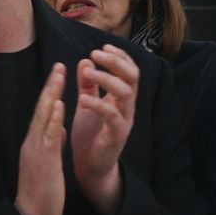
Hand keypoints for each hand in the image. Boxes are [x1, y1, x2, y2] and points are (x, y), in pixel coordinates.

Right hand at [13, 62, 70, 214]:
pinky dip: (52, 118)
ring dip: (51, 94)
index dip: (51, 94)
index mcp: (35, 144)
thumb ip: (53, 144)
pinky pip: (48, 136)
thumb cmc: (41, 193)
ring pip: (43, 117)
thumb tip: (60, 127)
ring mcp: (36, 150)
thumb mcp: (48, 163)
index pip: (43, 113)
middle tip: (59, 64)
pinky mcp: (42, 160)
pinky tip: (58, 104)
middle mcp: (33, 143)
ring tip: (59, 74)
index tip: (59, 75)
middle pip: (41, 109)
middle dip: (51, 86)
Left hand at [68, 46, 140, 212]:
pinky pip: (112, 115)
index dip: (119, 56)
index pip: (130, 70)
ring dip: (106, 78)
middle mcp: (127, 107)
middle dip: (115, 61)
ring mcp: (124, 121)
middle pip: (133, 76)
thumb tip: (85, 61)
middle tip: (96, 53)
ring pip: (126, 93)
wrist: (91, 168)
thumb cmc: (90, 136)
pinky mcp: (116, 136)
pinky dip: (97, 104)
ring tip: (88, 72)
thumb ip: (87, 84)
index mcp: (122, 98)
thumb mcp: (87, 104)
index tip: (102, 46)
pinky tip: (82, 99)